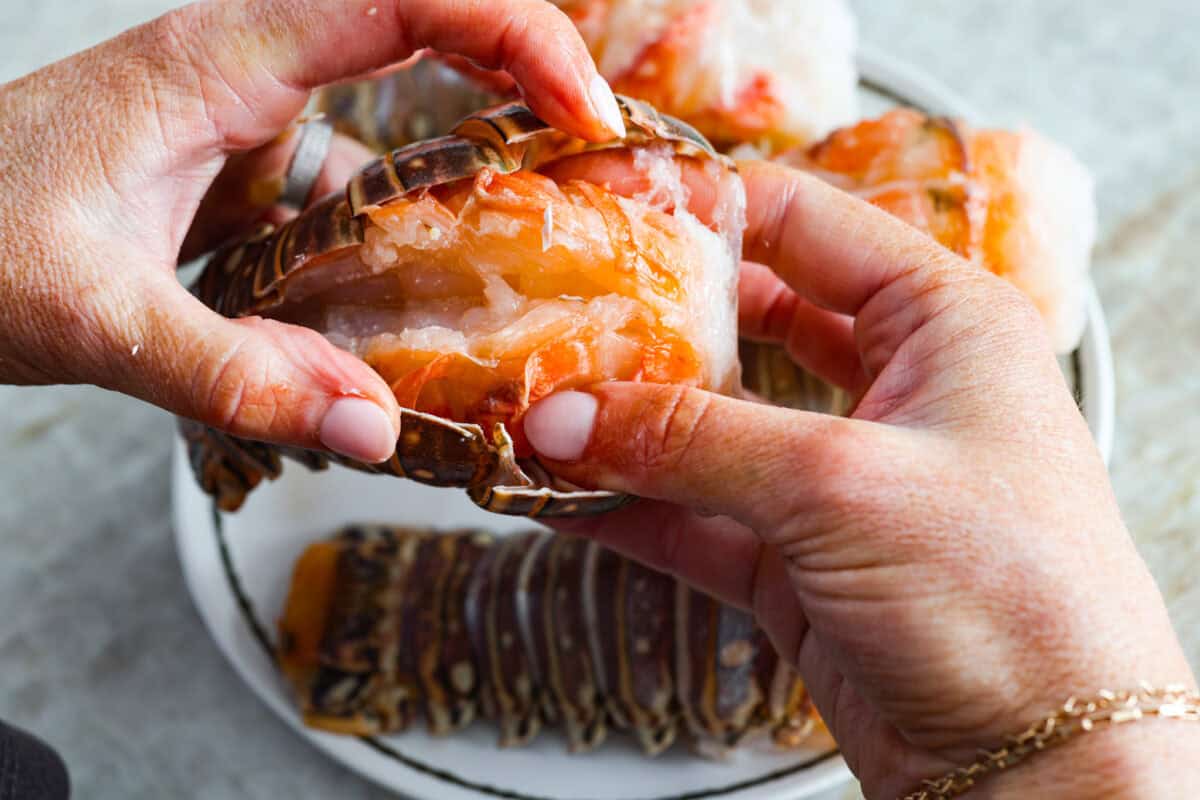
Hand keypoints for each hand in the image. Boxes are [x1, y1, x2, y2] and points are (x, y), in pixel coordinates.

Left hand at [0, 0, 625, 462]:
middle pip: (421, 35)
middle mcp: (246, 74)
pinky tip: (408, 318)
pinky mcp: (239, 180)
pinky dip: (392, 251)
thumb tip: (376, 429)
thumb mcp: (94, 318)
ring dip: (457, 187)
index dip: (514, 34)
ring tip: (523, 260)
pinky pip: (346, 198)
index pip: (403, 0)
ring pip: (387, 131)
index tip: (583, 108)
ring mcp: (244, 128)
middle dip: (519, 84)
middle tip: (596, 156)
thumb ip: (236, 378)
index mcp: (222, 62)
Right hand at [523, 161, 1199, 797]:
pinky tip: (560, 494)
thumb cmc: (1007, 600)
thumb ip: (692, 441)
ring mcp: (842, 479)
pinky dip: (630, 507)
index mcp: (942, 323)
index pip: (807, 226)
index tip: (612, 204)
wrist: (1041, 769)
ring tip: (540, 408)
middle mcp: (893, 389)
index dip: (707, 209)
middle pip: (750, 324)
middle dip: (656, 323)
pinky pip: (698, 516)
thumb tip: (566, 414)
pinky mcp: (803, 561)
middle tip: (560, 312)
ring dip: (629, 424)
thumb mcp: (840, 487)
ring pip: (713, 427)